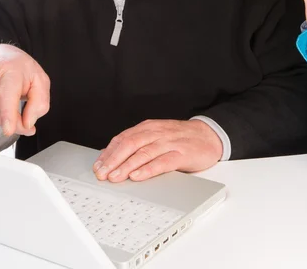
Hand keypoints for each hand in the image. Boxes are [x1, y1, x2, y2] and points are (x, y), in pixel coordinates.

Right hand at [0, 44, 49, 136]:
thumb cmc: (17, 69)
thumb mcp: (39, 80)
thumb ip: (39, 103)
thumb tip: (28, 124)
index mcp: (11, 70)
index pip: (7, 95)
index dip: (8, 114)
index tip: (8, 129)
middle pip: (2, 115)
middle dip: (16, 121)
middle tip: (21, 107)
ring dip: (3, 118)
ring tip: (6, 98)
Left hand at [92, 119, 222, 181]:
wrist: (209, 135)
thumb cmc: (180, 138)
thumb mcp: (157, 137)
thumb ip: (138, 145)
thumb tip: (113, 157)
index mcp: (148, 128)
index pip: (123, 138)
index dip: (109, 152)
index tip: (97, 166)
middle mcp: (156, 133)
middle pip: (130, 144)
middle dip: (113, 159)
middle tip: (101, 174)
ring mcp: (169, 142)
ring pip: (144, 152)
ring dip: (127, 165)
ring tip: (115, 177)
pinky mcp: (182, 153)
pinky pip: (163, 161)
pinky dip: (149, 169)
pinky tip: (138, 176)